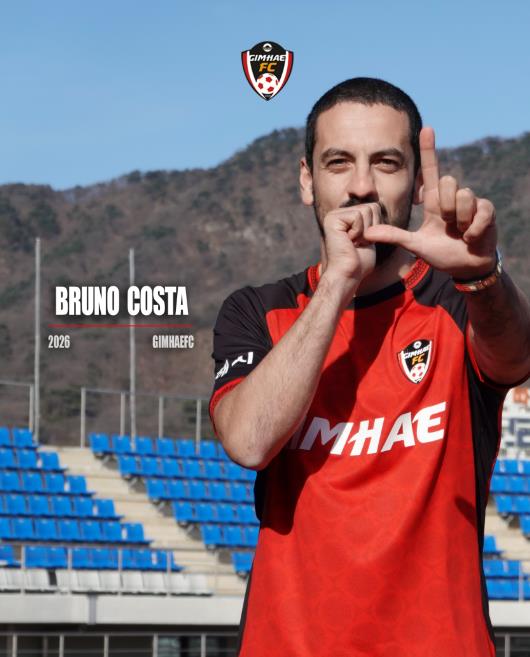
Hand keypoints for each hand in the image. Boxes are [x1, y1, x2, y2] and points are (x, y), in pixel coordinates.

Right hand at [321, 203, 381, 299]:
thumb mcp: (369, 237)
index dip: (376, 227)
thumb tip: (377, 205)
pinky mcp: (332, 219)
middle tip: (358, 244)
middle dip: (372, 228)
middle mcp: (338, 213)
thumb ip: (372, 221)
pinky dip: (358, 232)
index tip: (363, 242)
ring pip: (366, 210)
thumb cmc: (359, 262)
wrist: (347, 275)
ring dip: (365, 231)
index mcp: (346, 216)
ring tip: (353, 243)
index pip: (374, 207)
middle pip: (372, 206)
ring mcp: (333, 214)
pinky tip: (348, 242)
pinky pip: (358, 216)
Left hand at [363, 127, 497, 279]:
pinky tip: (471, 237)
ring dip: (459, 219)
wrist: (465, 267)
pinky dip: (473, 228)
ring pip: (463, 195)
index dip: (429, 149)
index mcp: (434, 201)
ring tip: (459, 232)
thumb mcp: (415, 244)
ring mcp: (470, 203)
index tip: (426, 128)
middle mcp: (452, 198)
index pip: (431, 170)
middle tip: (447, 224)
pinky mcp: (486, 211)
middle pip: (449, 180)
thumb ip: (393, 236)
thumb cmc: (440, 253)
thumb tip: (367, 233)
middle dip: (446, 205)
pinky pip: (479, 210)